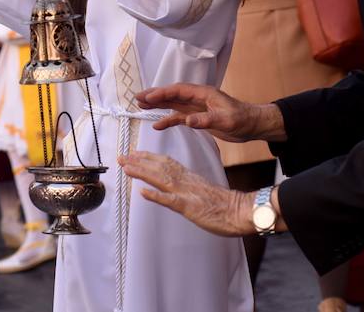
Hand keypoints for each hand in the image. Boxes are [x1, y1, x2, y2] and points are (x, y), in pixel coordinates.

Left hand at [119, 151, 252, 236]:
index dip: (148, 158)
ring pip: (161, 179)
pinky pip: (171, 200)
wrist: (241, 211)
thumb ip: (188, 185)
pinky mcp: (190, 207)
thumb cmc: (225, 204)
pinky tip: (143, 192)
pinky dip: (156, 196)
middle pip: (159, 167)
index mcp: (189, 177)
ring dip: (142, 173)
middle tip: (121, 157)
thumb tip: (176, 184)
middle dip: (139, 162)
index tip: (134, 153)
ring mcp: (187, 193)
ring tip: (126, 167)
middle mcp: (186, 181)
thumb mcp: (202, 190)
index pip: (165, 162)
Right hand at [138, 83, 286, 142]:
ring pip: (173, 104)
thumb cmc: (242, 119)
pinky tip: (157, 125)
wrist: (252, 125)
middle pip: (172, 94)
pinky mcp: (198, 117)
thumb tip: (187, 121)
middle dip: (155, 95)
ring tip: (141, 105)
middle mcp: (198, 98)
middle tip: (137, 97)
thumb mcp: (226, 120)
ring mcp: (197, 107)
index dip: (162, 93)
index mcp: (203, 93)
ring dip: (158, 105)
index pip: (178, 91)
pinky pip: (179, 117)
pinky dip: (168, 120)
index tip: (148, 97)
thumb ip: (206, 120)